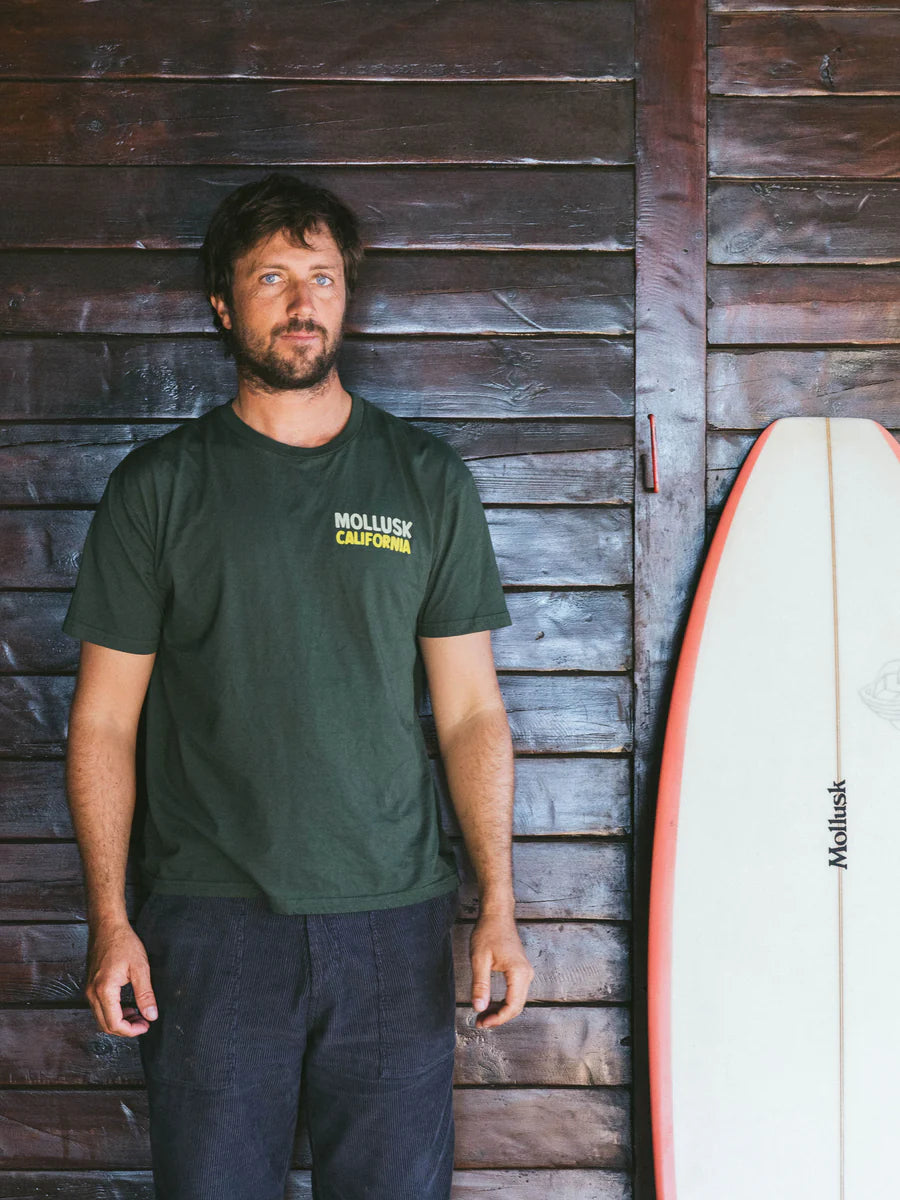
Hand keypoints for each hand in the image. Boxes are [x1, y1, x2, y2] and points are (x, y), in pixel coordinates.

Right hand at [85, 918, 158, 1036]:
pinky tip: (127, 1007)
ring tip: (138, 1015)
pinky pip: (99, 1008)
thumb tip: (151, 1015)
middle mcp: (92, 993)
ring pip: (101, 1018)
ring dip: (119, 1022)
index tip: (146, 1026)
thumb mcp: (140, 968)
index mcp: (104, 991)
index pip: (114, 1024)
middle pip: (105, 1025)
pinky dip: (113, 1012)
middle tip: (144, 1023)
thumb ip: (145, 994)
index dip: (131, 1031)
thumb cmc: (123, 942)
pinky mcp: (91, 986)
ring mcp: (89, 990)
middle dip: (126, 1029)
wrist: (107, 926)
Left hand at [469, 909, 533, 1027]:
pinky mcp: (521, 971)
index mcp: (518, 973)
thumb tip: (479, 1008)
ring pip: (516, 1001)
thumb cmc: (488, 932)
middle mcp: (526, 974)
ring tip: (482, 1015)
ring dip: (501, 1011)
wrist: (497, 914)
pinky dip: (503, 1002)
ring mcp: (525, 972)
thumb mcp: (479, 960)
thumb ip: (480, 985)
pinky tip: (490, 1004)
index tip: (482, 1022)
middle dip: (499, 1018)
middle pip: (516, 1007)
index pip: (512, 1006)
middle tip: (480, 1022)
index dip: (498, 1019)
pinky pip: (515, 993)